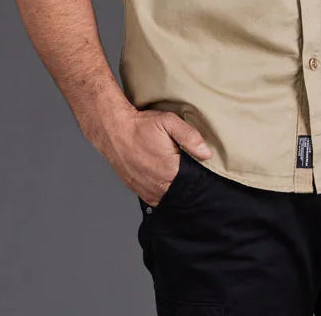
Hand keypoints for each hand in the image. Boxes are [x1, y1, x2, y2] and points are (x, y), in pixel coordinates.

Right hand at [86, 106, 213, 205]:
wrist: (113, 130)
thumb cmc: (141, 126)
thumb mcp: (169, 122)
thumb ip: (190, 137)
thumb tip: (207, 153)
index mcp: (169, 171)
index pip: (192, 183)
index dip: (198, 178)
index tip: (201, 171)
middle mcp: (157, 185)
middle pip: (180, 193)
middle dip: (187, 185)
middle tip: (190, 173)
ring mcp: (145, 189)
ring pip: (167, 198)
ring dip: (173, 190)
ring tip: (177, 177)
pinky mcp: (135, 188)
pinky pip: (153, 198)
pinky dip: (161, 192)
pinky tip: (165, 182)